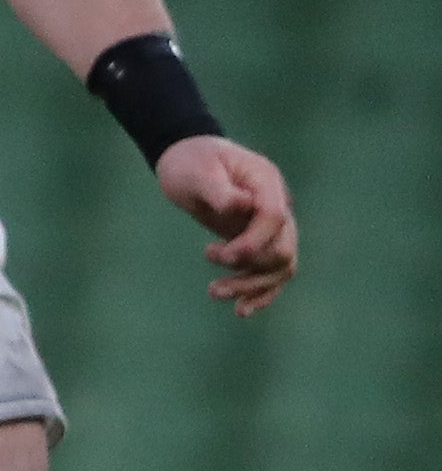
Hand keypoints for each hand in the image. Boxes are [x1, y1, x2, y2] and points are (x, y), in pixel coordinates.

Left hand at [156, 133, 295, 313]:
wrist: (188, 160)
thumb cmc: (190, 162)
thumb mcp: (197, 172)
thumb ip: (220, 191)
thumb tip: (242, 207)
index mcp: (266, 183)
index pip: (275, 218)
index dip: (253, 242)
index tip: (221, 255)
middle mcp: (277, 205)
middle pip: (281, 248)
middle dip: (250, 268)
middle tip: (211, 267)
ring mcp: (271, 226)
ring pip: (278, 266)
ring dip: (251, 285)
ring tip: (214, 292)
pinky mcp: (258, 241)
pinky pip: (270, 272)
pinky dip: (260, 293)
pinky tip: (242, 310)